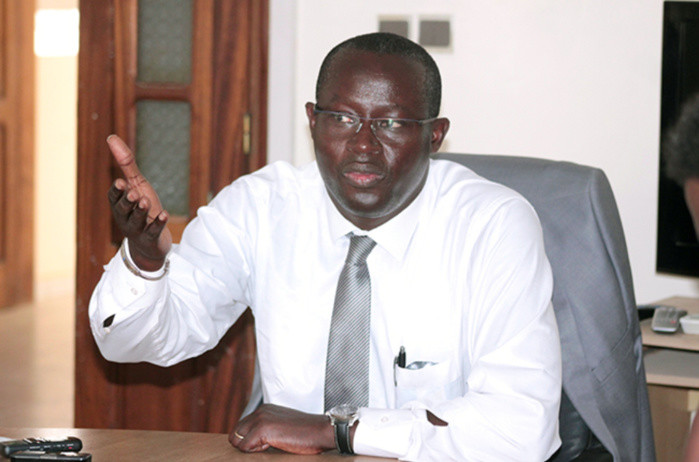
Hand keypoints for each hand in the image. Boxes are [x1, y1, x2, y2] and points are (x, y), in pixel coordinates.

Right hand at [107, 134, 171, 270]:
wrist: (150, 241)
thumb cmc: (142, 207)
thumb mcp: (136, 184)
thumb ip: (125, 163)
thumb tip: (111, 137)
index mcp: (119, 204)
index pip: (114, 198)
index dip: (116, 192)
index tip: (120, 183)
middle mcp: (125, 217)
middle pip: (124, 210)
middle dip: (127, 202)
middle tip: (133, 194)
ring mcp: (138, 229)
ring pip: (137, 221)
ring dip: (141, 211)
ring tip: (146, 201)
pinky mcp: (151, 238)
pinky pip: (153, 231)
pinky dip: (158, 223)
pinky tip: (165, 214)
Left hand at [229, 404, 335, 453]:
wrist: (320, 430)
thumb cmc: (306, 433)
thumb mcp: (282, 426)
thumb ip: (267, 429)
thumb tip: (250, 442)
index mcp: (264, 409)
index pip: (241, 427)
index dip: (249, 440)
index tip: (266, 444)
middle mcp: (260, 411)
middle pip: (235, 433)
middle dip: (245, 444)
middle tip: (267, 447)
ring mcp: (260, 419)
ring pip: (236, 440)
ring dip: (250, 448)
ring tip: (271, 445)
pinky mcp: (262, 429)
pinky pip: (244, 447)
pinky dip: (255, 451)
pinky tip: (273, 446)